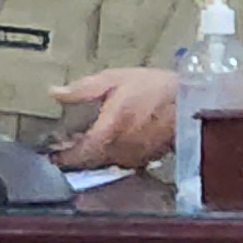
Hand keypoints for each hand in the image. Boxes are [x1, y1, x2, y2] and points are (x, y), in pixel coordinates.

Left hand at [49, 68, 178, 171]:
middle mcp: (119, 151)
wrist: (190, 101)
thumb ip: (83, 89)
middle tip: (66, 146)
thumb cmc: (154, 88)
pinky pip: (121, 161)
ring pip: (105, 163)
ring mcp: (134, 157)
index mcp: (108, 132)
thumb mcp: (114, 80)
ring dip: (94, 155)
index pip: (79, 154)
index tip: (52, 155)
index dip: (63, 156)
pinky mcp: (146, 159)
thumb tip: (56, 92)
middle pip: (90, 161)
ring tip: (86, 142)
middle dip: (76, 156)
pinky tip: (111, 141)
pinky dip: (112, 154)